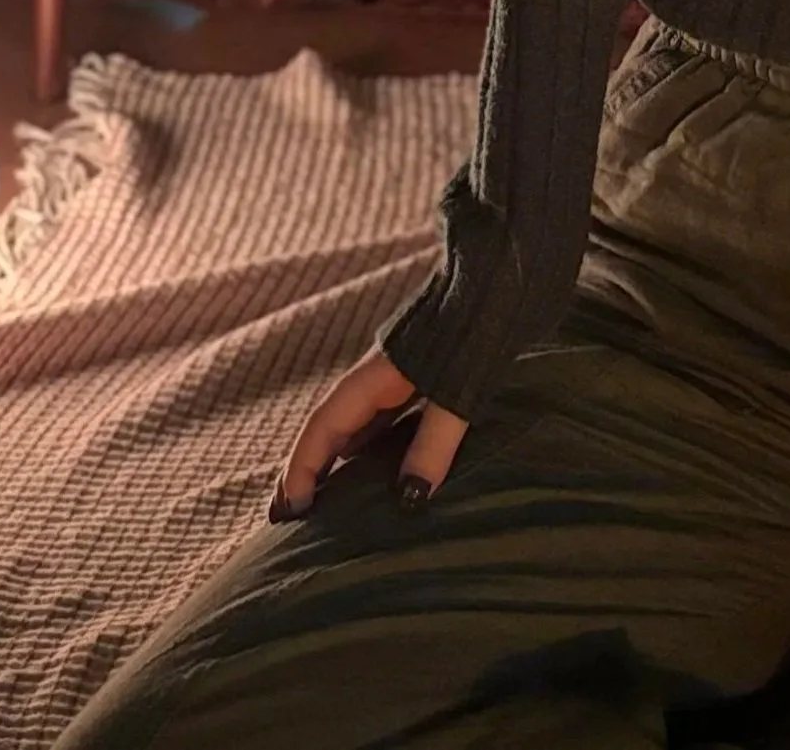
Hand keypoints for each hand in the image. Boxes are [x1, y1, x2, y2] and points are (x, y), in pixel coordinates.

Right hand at [269, 348, 469, 520]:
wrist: (500, 276)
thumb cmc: (478, 330)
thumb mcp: (456, 393)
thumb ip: (434, 443)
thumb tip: (410, 498)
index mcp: (374, 377)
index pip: (323, 427)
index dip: (302, 468)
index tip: (289, 510)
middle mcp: (377, 376)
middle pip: (331, 426)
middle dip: (309, 467)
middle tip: (290, 513)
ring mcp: (397, 374)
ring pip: (356, 422)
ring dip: (337, 458)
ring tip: (325, 497)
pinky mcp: (420, 375)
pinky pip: (381, 418)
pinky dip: (368, 446)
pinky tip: (376, 465)